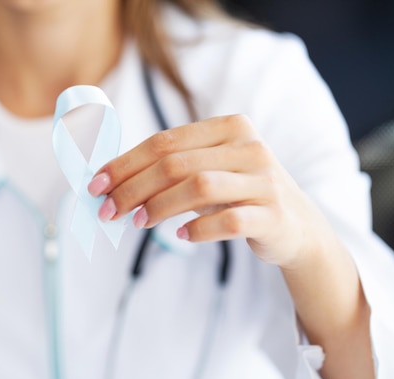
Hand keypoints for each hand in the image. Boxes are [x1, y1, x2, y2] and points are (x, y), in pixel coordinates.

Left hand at [88, 114, 330, 269]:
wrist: (297, 225)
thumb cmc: (239, 194)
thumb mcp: (210, 170)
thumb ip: (171, 168)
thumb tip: (111, 184)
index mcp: (230, 127)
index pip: (164, 141)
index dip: (125, 163)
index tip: (96, 185)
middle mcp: (250, 147)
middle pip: (175, 164)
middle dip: (133, 188)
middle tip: (108, 210)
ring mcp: (265, 181)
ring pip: (198, 187)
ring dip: (160, 206)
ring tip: (139, 222)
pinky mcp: (274, 214)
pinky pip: (228, 221)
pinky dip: (199, 229)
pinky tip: (181, 235)